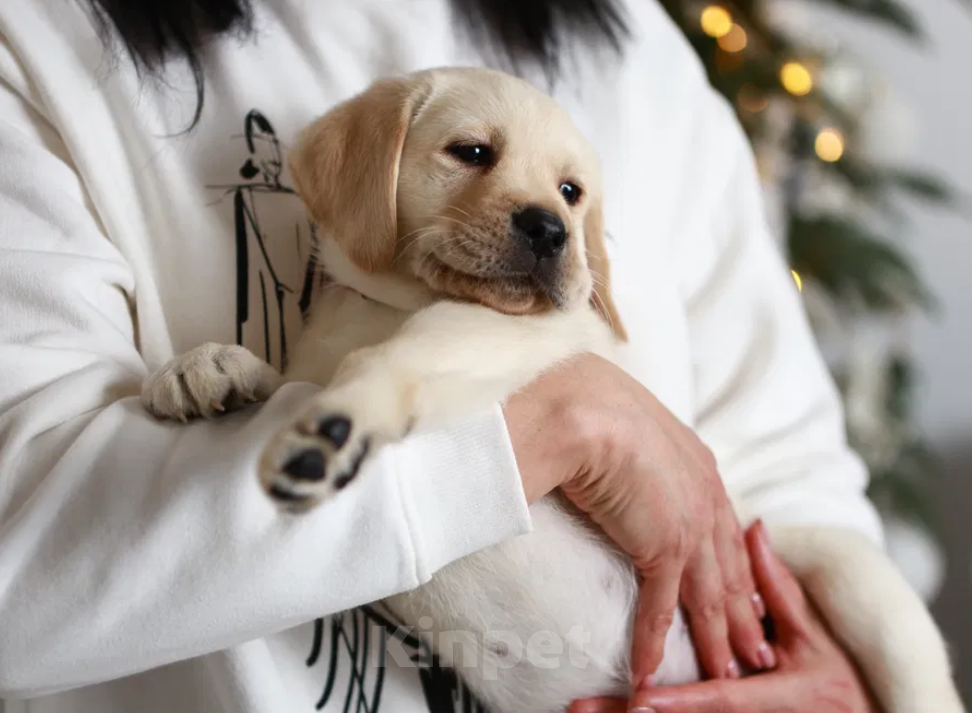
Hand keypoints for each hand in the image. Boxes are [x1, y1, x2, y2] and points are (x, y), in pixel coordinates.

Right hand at [503, 354, 771, 688]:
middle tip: (759, 650)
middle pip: (731, 569)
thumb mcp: (631, 425)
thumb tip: (622, 455)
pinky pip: (659, 609)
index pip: (727, 528)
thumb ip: (641, 448)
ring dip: (717, 642)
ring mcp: (689, 525)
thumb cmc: (595, 407)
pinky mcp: (663, 548)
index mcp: (701, 466)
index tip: (749, 595)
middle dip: (745, 614)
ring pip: (709, 598)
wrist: (585, 411)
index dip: (738, 566)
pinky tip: (649, 673)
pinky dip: (653, 644)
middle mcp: (707, 497)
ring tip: (727, 676)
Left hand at [571, 520, 879, 712]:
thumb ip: (778, 586)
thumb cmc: (836, 682)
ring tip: (580, 708)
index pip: (721, 699)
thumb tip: (754, 528)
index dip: (681, 700)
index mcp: (776, 698)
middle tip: (581, 708)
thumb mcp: (813, 635)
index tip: (641, 697)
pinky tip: (619, 708)